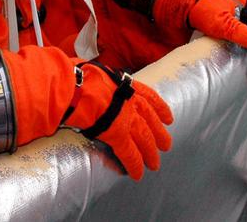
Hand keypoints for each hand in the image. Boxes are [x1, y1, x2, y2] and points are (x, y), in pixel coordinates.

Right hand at [63, 62, 173, 178]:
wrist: (78, 87)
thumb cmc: (80, 76)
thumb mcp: (96, 72)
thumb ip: (99, 79)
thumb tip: (88, 78)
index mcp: (126, 86)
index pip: (149, 97)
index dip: (160, 108)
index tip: (168, 118)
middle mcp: (131, 103)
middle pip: (151, 121)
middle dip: (159, 134)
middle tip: (166, 145)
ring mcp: (127, 120)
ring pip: (145, 139)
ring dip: (150, 153)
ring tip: (155, 164)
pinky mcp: (118, 136)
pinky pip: (130, 154)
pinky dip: (134, 165)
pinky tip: (137, 174)